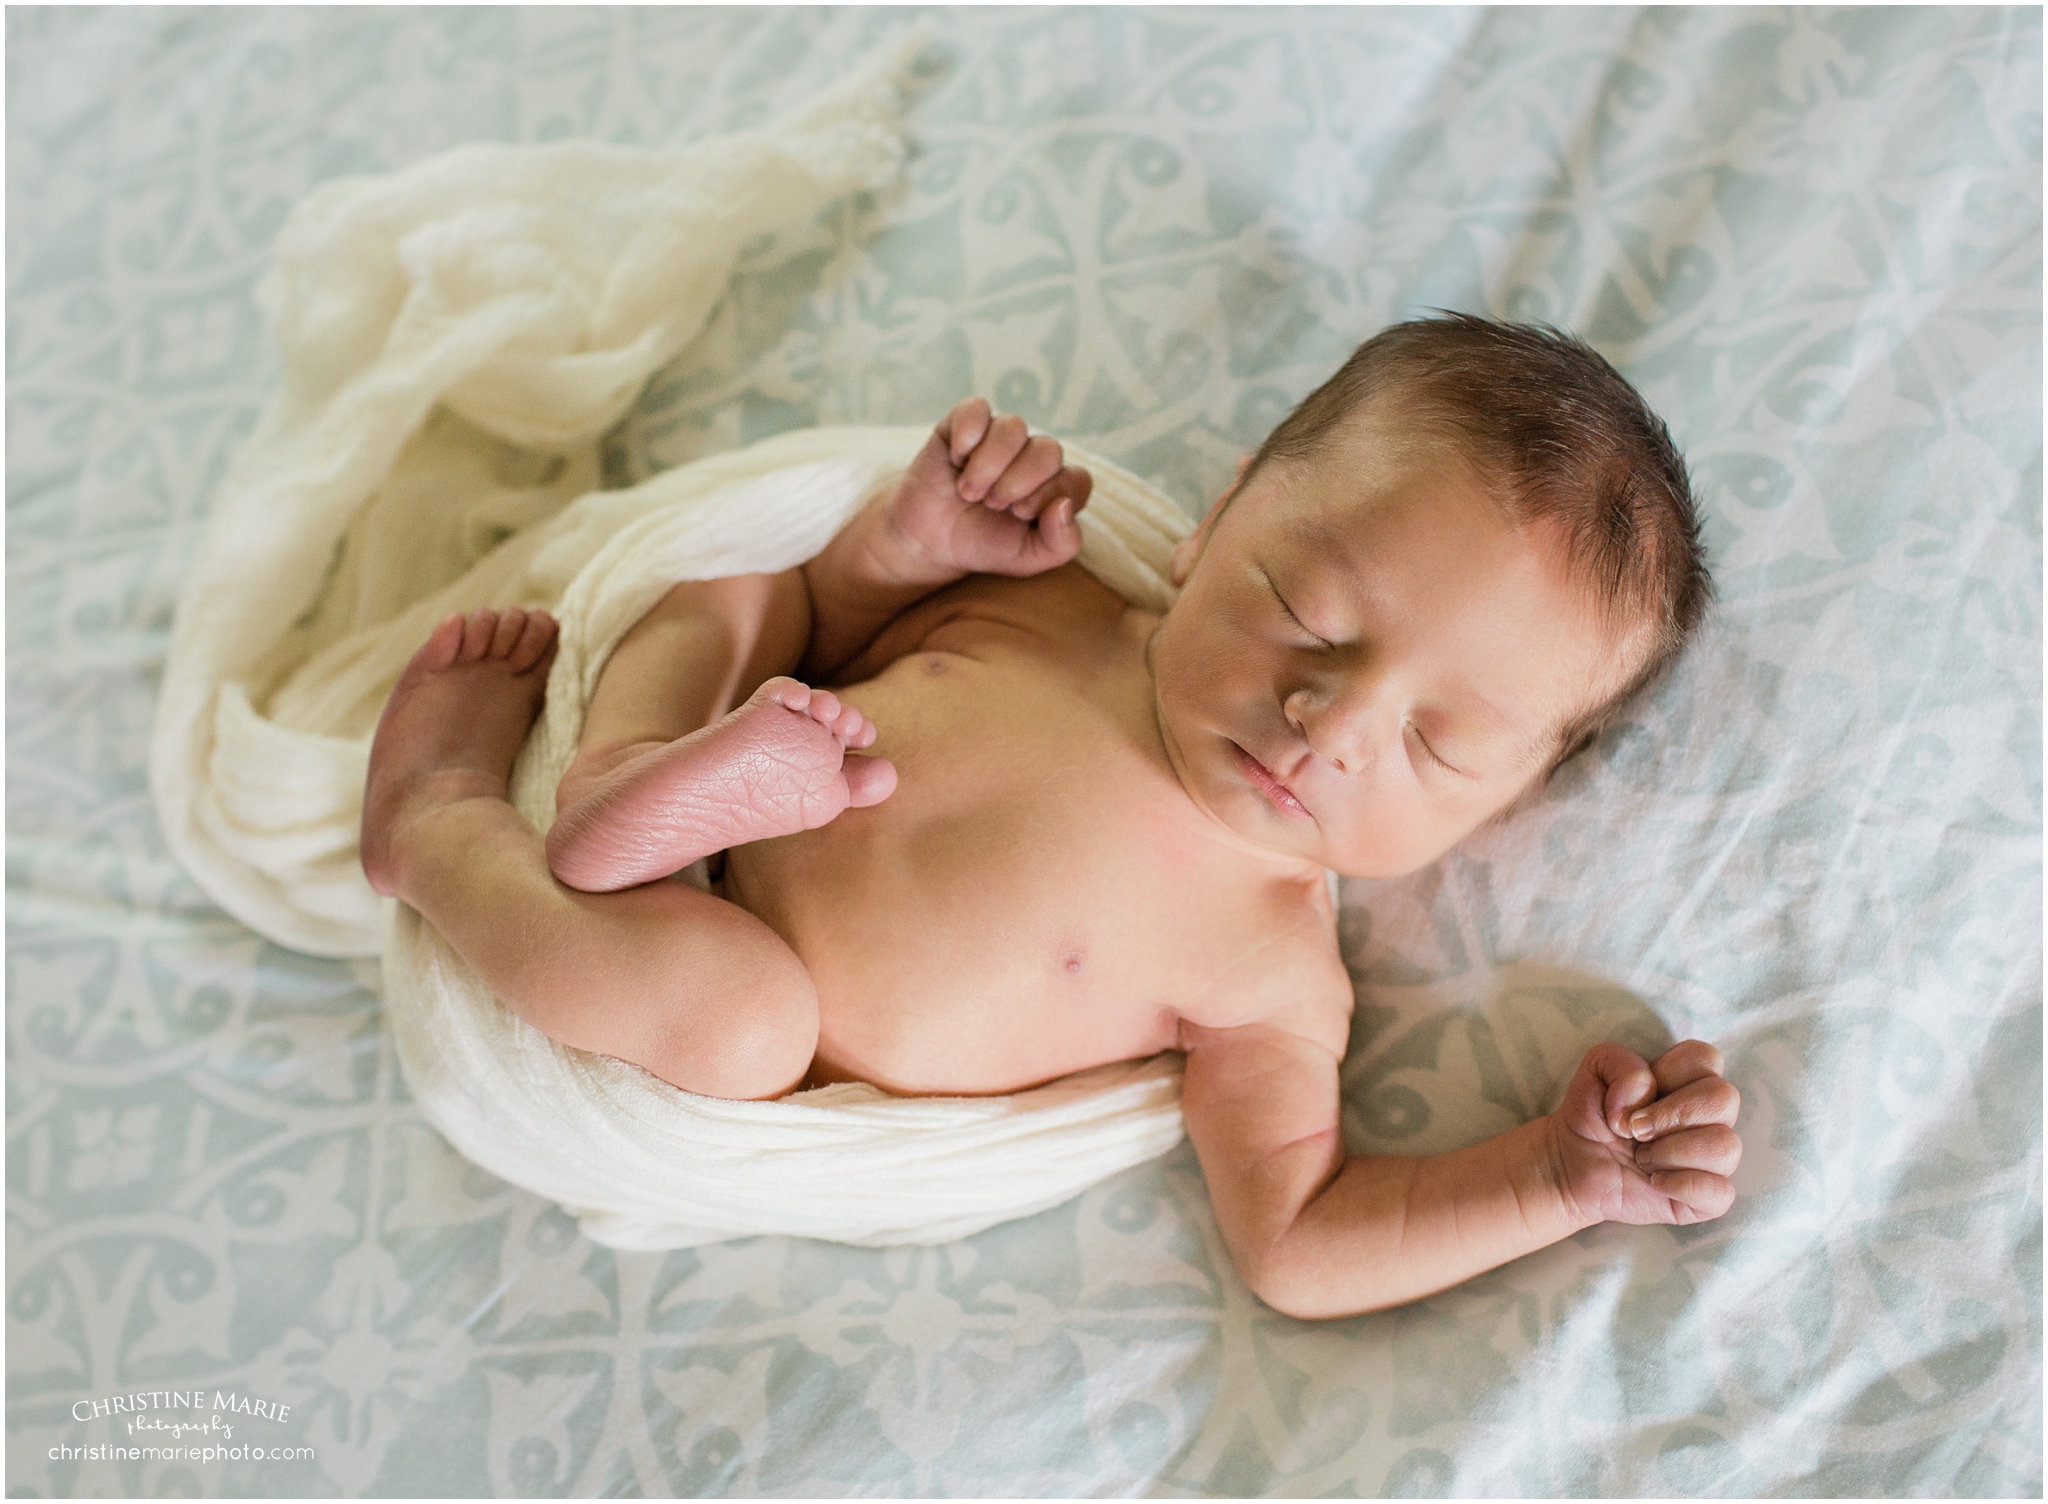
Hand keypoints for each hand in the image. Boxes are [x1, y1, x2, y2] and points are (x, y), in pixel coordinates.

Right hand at [880, 398, 1093, 580]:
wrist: (930, 541)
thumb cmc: (983, 545)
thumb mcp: (1027, 559)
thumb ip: (1061, 544)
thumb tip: (1063, 506)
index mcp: (1055, 485)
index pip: (1077, 479)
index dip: (1049, 496)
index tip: (1019, 515)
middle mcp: (1032, 455)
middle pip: (1049, 450)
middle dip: (1018, 482)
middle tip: (992, 504)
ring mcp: (999, 436)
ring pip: (1013, 427)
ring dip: (989, 464)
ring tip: (969, 492)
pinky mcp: (965, 423)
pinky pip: (976, 409)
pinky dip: (966, 436)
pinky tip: (956, 461)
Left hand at [1549, 1040, 1741, 1226]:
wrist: (1572, 1166)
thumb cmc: (1592, 1116)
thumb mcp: (1592, 1072)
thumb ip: (1617, 1060)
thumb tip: (1646, 1090)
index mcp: (1687, 1081)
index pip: (1706, 1059)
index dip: (1669, 1074)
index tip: (1637, 1098)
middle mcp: (1708, 1118)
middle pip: (1724, 1099)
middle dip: (1671, 1115)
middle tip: (1635, 1131)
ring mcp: (1711, 1159)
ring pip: (1726, 1146)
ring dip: (1671, 1151)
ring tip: (1642, 1157)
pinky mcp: (1707, 1197)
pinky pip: (1721, 1192)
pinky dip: (1682, 1185)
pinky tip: (1654, 1182)